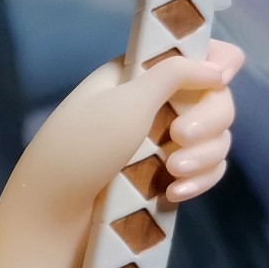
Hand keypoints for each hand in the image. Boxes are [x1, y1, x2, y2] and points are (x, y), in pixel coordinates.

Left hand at [17, 40, 241, 214]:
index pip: (193, 54)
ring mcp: (162, 142)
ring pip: (216, 138)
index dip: (215, 63)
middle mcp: (153, 103)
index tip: (217, 80)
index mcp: (137, 75)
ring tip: (173, 171)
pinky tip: (175, 192)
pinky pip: (206, 170)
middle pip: (216, 98)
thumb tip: (217, 66)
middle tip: (179, 136)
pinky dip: (200, 179)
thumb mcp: (125, 102)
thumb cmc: (79, 149)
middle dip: (209, 118)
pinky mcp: (167, 176)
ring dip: (204, 154)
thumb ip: (172, 75)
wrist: (51, 213)